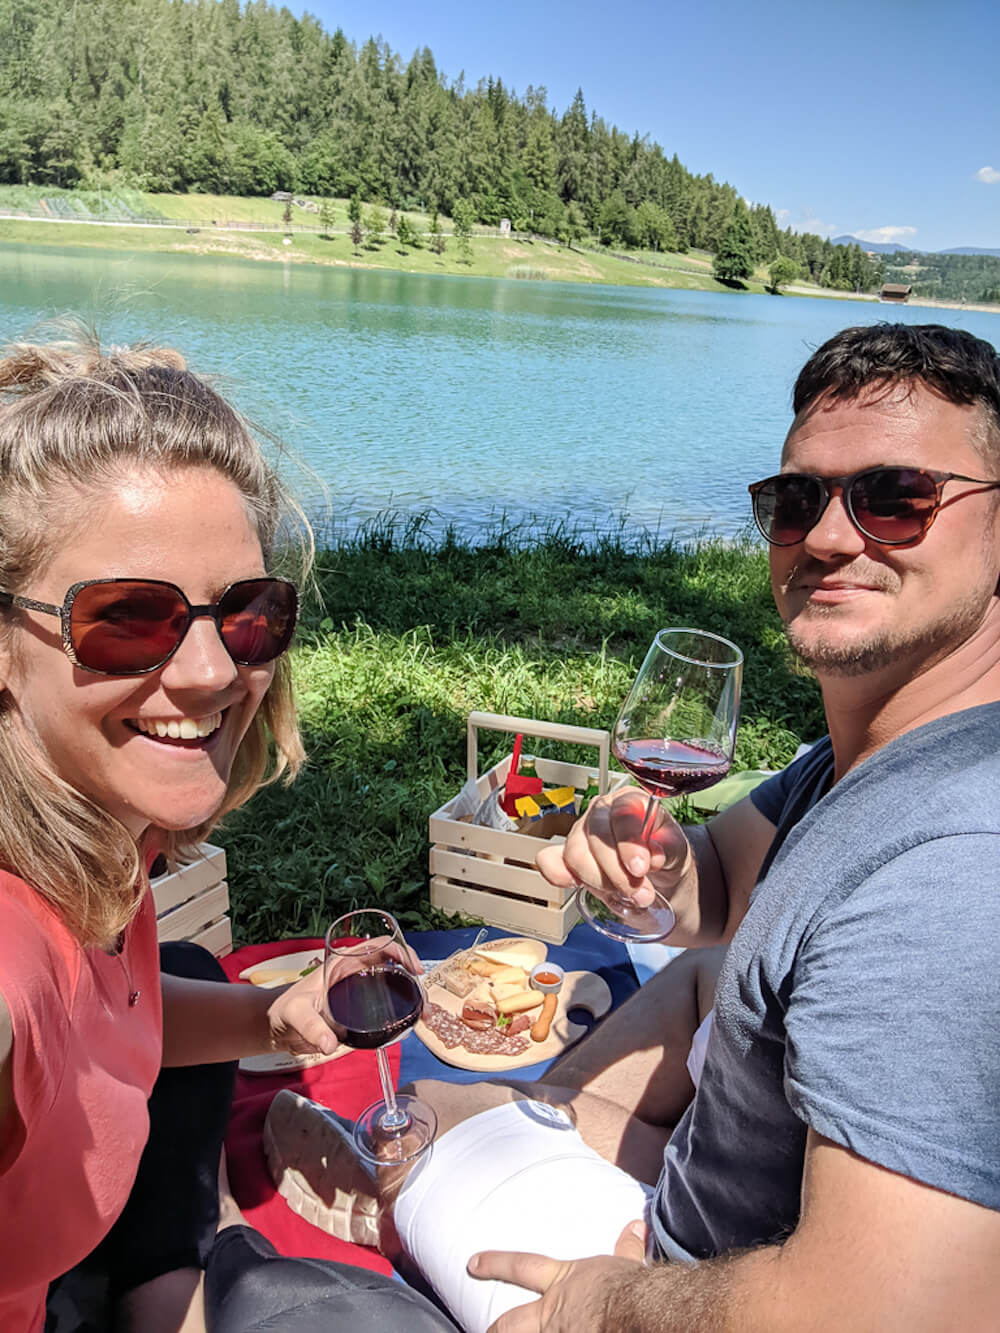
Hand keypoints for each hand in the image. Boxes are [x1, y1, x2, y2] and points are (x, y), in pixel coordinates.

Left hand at [265, 941, 426, 1055]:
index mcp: (342, 964)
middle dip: (413, 979)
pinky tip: (411, 1022)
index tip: (414, 969)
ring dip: (411, 996)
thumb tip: (331, 1043)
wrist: (278, 1027)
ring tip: (422, 1014)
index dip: (400, 952)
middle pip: (393, 966)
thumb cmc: (284, 1011)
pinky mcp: (360, 1010)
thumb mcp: (296, 1014)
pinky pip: (386, 1005)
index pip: (378, 946)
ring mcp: (359, 992)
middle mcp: (354, 974)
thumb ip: (311, 1027)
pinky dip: (402, 1011)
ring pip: (393, 985)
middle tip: (422, 1002)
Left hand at [469, 1219, 646, 1332]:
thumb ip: (626, 1248)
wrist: (639, 1314)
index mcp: (563, 1282)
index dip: (495, 1264)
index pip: (522, 1267)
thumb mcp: (625, 1264)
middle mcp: (553, 1314)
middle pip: (510, 1323)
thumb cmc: (630, 1289)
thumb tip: (635, 1225)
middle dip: (494, 1329)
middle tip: (483, 1330)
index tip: (473, 1263)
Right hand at [536, 787, 692, 912]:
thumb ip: (669, 848)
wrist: (663, 882)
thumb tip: (652, 854)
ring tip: (625, 895)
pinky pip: (549, 860)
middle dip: (616, 871)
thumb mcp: (679, 852)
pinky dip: (558, 875)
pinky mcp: (567, 857)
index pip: (621, 813)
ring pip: (574, 853)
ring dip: (598, 881)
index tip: (640, 869)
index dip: (628, 842)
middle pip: (595, 836)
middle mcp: (602, 812)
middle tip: (641, 894)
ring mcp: (581, 833)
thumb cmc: (668, 859)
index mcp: (631, 801)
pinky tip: (575, 885)